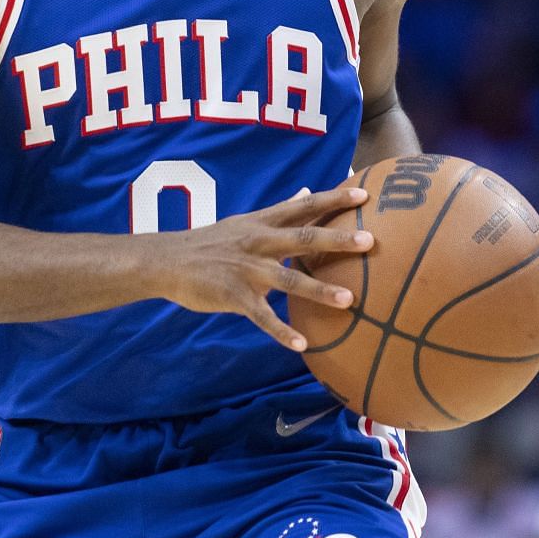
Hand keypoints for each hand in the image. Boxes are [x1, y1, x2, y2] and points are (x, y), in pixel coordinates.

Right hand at [149, 184, 371, 350]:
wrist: (168, 260)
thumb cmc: (213, 242)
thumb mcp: (247, 220)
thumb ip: (280, 211)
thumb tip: (307, 192)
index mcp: (264, 222)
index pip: (304, 207)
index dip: (334, 200)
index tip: (364, 196)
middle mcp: (259, 242)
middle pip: (303, 238)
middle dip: (336, 240)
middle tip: (369, 241)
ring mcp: (247, 269)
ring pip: (288, 279)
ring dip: (319, 290)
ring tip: (349, 300)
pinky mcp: (234, 296)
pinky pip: (262, 316)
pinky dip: (282, 331)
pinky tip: (302, 345)